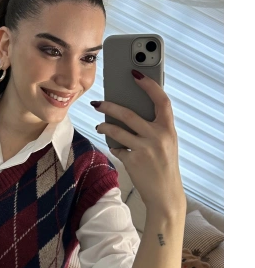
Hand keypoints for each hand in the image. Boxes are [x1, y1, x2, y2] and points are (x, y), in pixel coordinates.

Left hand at [94, 71, 185, 214]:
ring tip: (99, 126)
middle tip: (98, 103)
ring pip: (116, 130)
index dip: (148, 85)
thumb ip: (155, 128)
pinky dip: (114, 146)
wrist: (165, 194)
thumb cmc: (164, 166)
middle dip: (109, 106)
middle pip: (129, 114)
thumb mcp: (166, 143)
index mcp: (169, 129)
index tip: (135, 73)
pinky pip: (117, 148)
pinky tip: (114, 147)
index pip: (161, 100)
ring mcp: (145, 149)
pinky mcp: (133, 161)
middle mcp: (158, 136)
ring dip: (104, 126)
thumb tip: (132, 111)